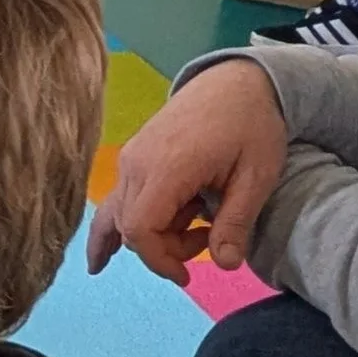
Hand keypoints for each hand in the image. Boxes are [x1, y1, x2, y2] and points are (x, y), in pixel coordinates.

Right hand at [87, 59, 286, 283]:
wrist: (237, 80)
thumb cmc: (252, 124)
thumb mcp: (257, 176)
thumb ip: (237, 222)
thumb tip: (226, 266)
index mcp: (167, 167)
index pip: (140, 229)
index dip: (160, 260)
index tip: (189, 276)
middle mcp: (138, 163)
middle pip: (130, 227)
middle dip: (165, 249)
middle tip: (207, 239)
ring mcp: (132, 158)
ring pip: (122, 215)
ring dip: (152, 235)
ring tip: (187, 234)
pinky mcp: (134, 156)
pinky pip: (119, 199)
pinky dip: (118, 227)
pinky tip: (100, 259)